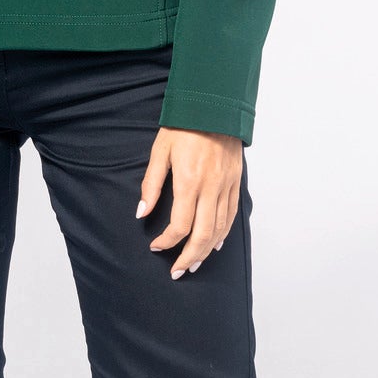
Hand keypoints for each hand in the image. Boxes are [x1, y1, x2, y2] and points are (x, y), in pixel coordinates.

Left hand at [137, 126, 241, 277]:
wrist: (215, 106)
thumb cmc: (184, 127)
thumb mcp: (160, 152)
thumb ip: (151, 184)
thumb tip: (142, 212)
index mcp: (190, 181)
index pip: (180, 225)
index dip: (167, 242)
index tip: (156, 247)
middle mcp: (211, 188)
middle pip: (203, 235)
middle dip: (188, 257)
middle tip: (177, 271)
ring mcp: (226, 187)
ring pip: (220, 229)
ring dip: (205, 251)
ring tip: (193, 264)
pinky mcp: (235, 183)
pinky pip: (232, 216)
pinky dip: (223, 234)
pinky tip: (214, 244)